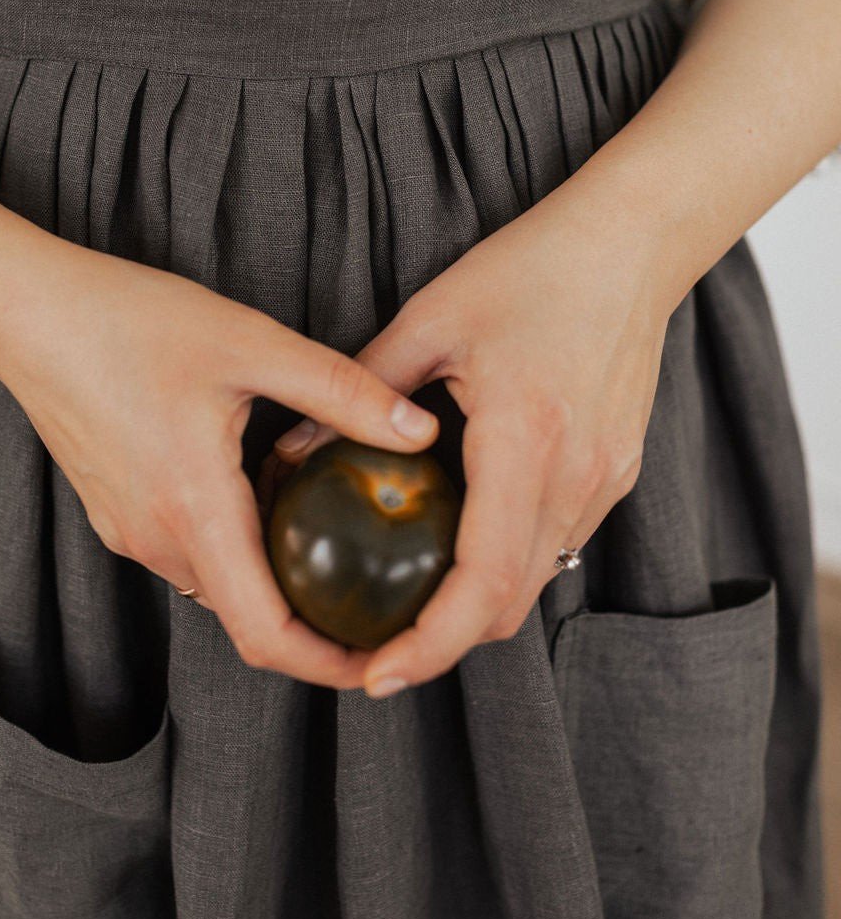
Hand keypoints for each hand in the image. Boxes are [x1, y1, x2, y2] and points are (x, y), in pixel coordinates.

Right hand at [0, 234, 438, 689]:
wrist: (25, 310)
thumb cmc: (129, 320)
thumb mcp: (251, 345)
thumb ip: (341, 392)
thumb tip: (418, 433)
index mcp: (193, 512)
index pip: (266, 635)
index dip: (331, 666)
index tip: (384, 662)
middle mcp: (155, 539)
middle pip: (246, 619)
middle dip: (316, 626)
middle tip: (381, 604)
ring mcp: (128, 529)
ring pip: (217, 585)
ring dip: (273, 584)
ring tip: (338, 551)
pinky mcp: (114, 510)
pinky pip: (188, 552)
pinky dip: (236, 549)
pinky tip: (269, 500)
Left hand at [271, 182, 674, 695]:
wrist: (631, 244)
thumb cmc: (528, 270)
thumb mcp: (430, 320)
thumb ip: (359, 390)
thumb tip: (288, 450)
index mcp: (526, 441)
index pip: (481, 581)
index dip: (429, 644)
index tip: (377, 674)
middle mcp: (576, 477)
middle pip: (510, 604)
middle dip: (443, 641)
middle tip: (376, 648)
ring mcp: (606, 479)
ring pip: (539, 580)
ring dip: (477, 605)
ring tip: (411, 601)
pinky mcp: (617, 472)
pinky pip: (559, 543)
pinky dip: (509, 563)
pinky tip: (463, 541)